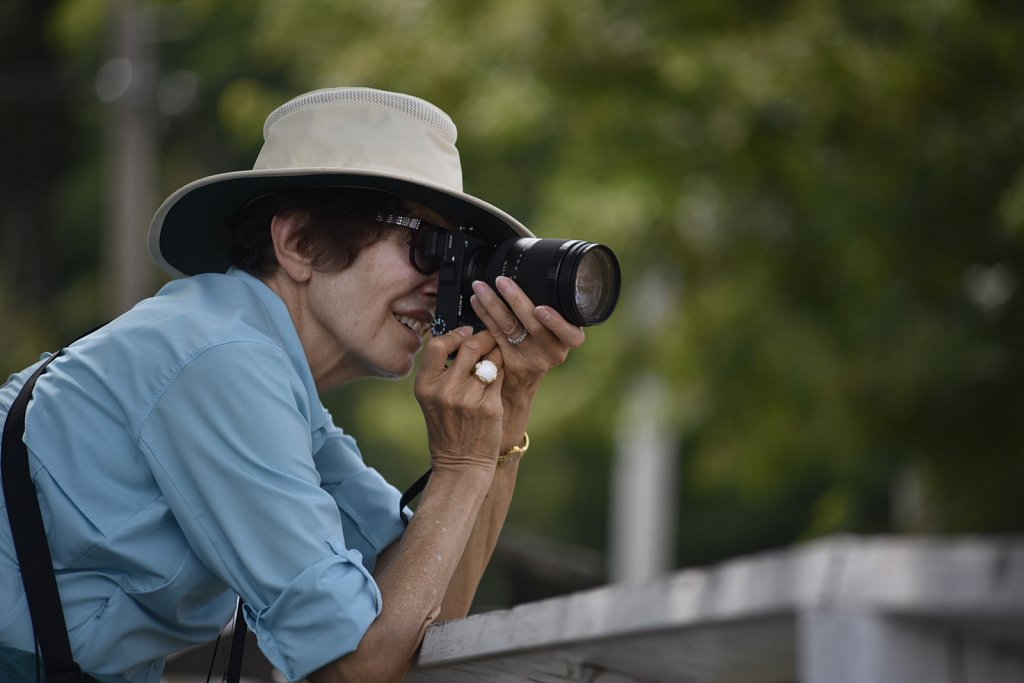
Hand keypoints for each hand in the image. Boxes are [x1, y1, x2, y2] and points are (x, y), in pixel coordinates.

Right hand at [414, 326, 504, 474]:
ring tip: (495, 357)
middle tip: (489, 338)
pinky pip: (500, 376)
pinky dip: (502, 371)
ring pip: (490, 359)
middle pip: (469, 347)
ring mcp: (468, 398)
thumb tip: (463, 338)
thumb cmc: (447, 429)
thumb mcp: (432, 400)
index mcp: (425, 386)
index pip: (437, 345)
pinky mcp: (489, 406)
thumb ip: (441, 371)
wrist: (460, 464)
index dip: (455, 334)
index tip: (466, 332)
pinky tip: (500, 375)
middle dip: (484, 338)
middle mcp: (445, 390)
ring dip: (496, 354)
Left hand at [470, 276, 585, 399]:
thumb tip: (532, 278)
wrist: (523, 381)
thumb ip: (551, 314)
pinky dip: (484, 315)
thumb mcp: (556, 333)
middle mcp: (551, 352)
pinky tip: (476, 302)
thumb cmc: (542, 347)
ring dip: (493, 304)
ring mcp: (529, 359)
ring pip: (510, 328)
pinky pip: (495, 334)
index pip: (571, 335)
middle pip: (534, 327)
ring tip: (481, 287)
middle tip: (502, 282)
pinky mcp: (508, 360)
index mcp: (567, 341)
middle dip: (517, 300)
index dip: (557, 323)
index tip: (541, 309)